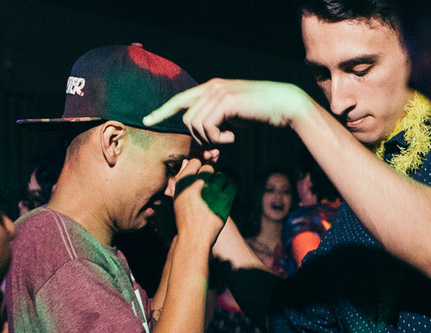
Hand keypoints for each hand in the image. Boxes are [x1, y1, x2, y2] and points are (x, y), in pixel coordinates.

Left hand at [144, 79, 313, 148]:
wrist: (283, 104)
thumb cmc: (262, 113)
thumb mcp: (234, 117)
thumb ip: (217, 121)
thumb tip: (204, 137)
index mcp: (211, 88)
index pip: (180, 100)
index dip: (162, 111)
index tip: (147, 121)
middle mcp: (211, 87)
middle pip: (186, 118)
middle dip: (199, 138)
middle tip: (219, 147)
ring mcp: (217, 92)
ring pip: (195, 124)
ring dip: (210, 139)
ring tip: (229, 140)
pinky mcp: (225, 101)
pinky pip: (207, 126)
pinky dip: (218, 138)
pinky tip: (233, 138)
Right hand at [172, 159, 233, 239]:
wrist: (194, 237)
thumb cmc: (185, 216)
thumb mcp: (177, 196)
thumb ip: (182, 177)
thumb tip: (187, 161)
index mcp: (183, 182)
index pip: (196, 161)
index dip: (198, 169)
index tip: (199, 179)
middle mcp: (197, 184)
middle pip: (209, 168)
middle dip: (209, 176)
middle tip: (208, 189)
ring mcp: (212, 192)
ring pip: (222, 175)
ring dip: (220, 182)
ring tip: (216, 193)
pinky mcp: (225, 201)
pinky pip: (233, 185)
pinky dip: (230, 188)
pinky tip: (226, 194)